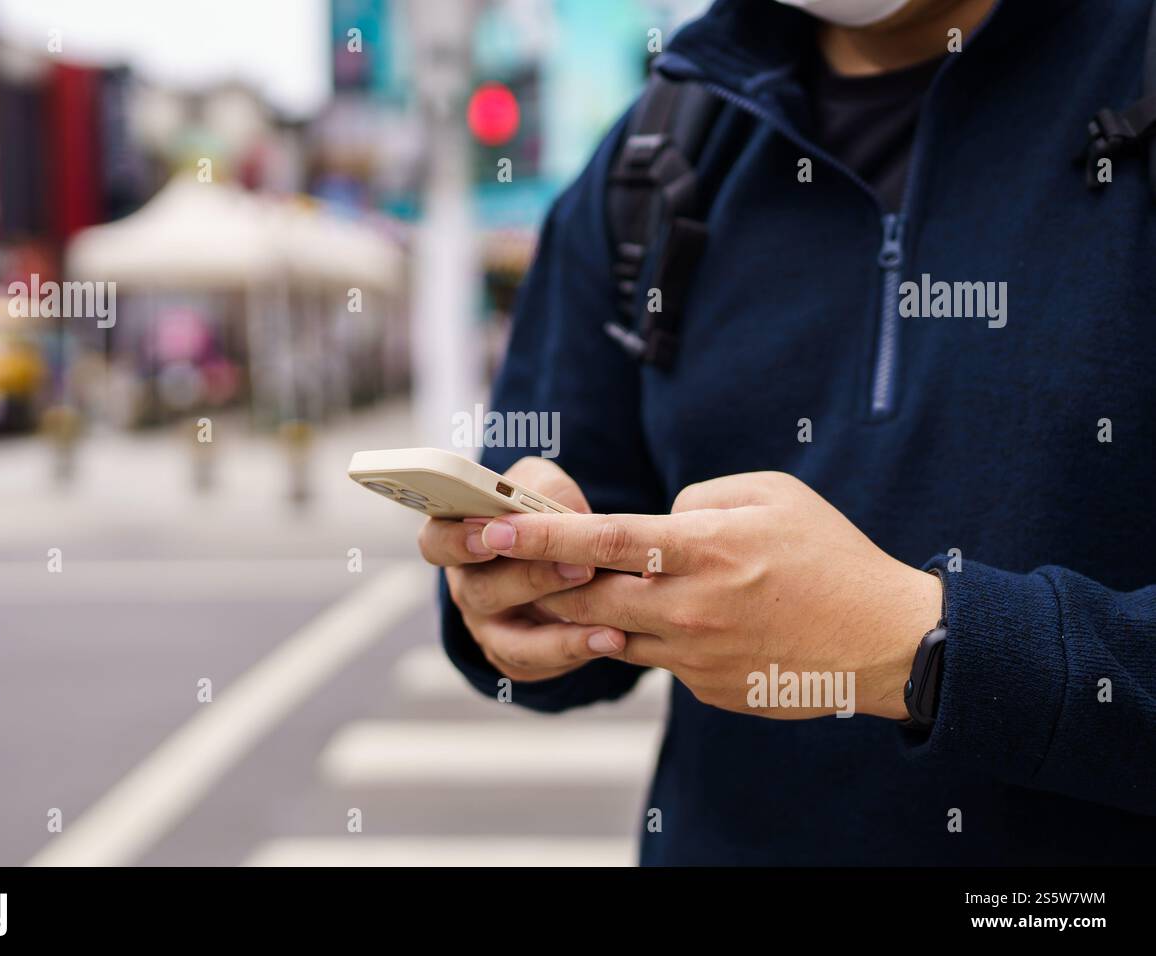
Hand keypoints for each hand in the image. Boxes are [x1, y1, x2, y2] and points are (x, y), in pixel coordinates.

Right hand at [417, 457, 625, 681]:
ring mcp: (489, 629)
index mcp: (458, 540)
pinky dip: (577, 654)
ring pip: (513, 643)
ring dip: (560, 636)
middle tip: (579, 567)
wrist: (566, 554)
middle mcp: (468, 589)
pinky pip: (542, 666)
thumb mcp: (541, 486)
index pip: (436, 543)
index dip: (457, 541)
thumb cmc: (541, 511)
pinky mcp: (518, 659)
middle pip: (482, 592)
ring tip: (607, 627)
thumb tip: (562, 515)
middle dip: (531, 579)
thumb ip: (545, 492)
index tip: (490, 535)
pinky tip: (613, 640)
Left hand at [475, 472, 941, 718]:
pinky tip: (670, 620)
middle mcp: (689, 607)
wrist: (885, 641)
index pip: (600, 540)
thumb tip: (657, 519)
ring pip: (610, 635)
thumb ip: (701, 497)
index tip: (490, 528)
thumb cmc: (830, 556)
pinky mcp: (705, 688)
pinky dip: (644, 637)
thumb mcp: (771, 494)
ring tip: (574, 590)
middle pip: (586, 599)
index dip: (538, 535)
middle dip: (539, 583)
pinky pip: (654, 660)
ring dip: (584, 615)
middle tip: (504, 565)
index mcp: (704, 549)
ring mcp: (695, 655)